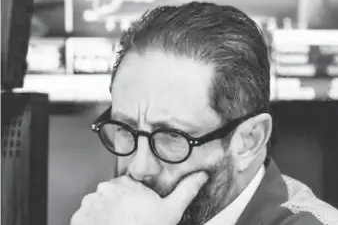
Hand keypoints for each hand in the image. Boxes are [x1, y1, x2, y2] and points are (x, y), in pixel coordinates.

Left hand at [70, 172, 207, 224]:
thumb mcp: (171, 211)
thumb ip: (186, 190)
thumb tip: (201, 175)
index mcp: (126, 183)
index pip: (128, 186)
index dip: (136, 200)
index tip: (140, 211)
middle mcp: (104, 189)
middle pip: (113, 195)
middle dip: (120, 206)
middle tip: (131, 221)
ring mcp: (89, 204)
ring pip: (99, 206)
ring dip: (106, 214)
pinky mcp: (78, 218)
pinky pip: (86, 218)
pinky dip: (95, 223)